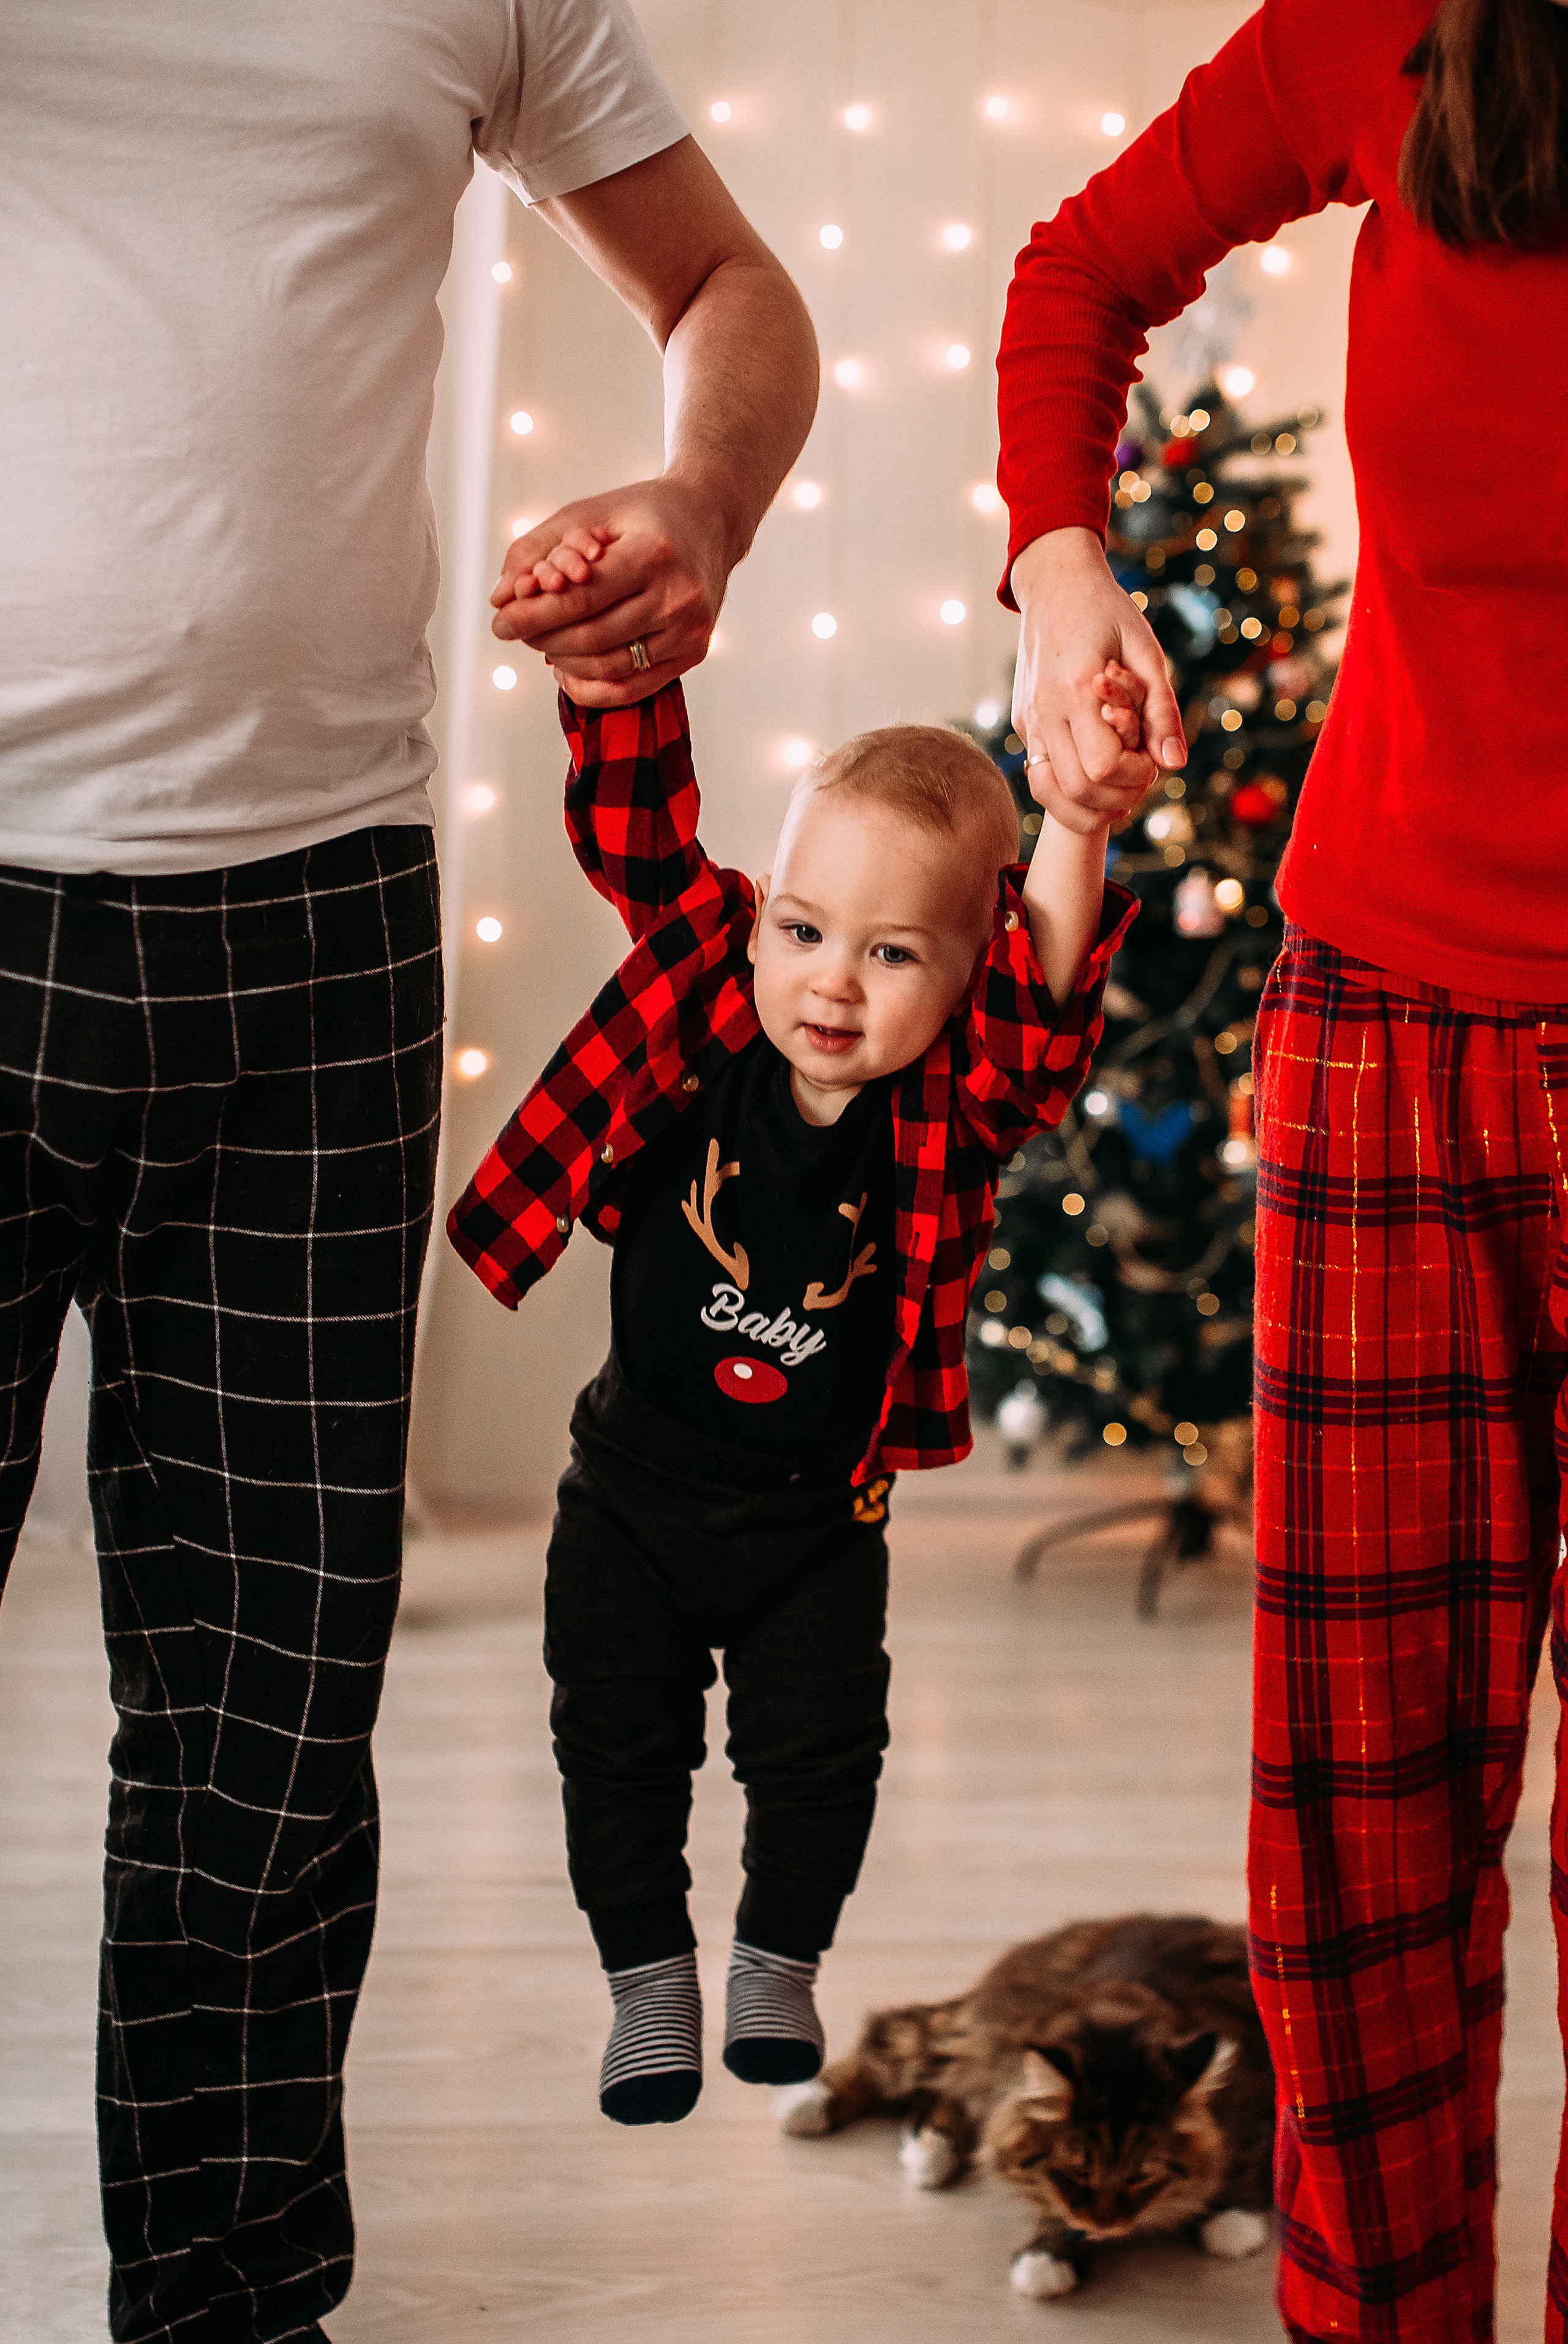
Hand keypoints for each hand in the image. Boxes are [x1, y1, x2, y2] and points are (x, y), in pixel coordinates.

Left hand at [490, 477, 733, 705]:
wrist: (709, 520)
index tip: (499, 621)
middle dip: (542, 638)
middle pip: (591, 638)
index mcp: (655, 553)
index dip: (533, 615)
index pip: (581, 599)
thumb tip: (498, 599)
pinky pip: (631, 689)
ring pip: (608, 668)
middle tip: (517, 631)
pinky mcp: (694, 653)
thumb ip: (536, 549)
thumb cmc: (640, 515)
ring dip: (563, 662)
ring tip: (543, 643)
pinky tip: (566, 671)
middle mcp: (680, 596)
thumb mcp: (587, 514)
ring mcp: (690, 630)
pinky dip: (590, 688)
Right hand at [1012, 527, 1186, 835]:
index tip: (1151, 756)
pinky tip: (1096, 775)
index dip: (1135, 775)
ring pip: (1050, 794)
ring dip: (1088, 805)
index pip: (1103, 768)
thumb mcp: (1147, 653)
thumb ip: (1161, 711)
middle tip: (1140, 773)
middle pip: (1078, 790)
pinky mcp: (1023, 724)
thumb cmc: (1108, 612)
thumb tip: (1174, 763)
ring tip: (1118, 787)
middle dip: (1118, 795)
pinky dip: (1069, 791)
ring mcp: (1029, 720)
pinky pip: (1041, 776)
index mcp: (1077, 690)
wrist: (1054, 584)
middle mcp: (1045, 711)